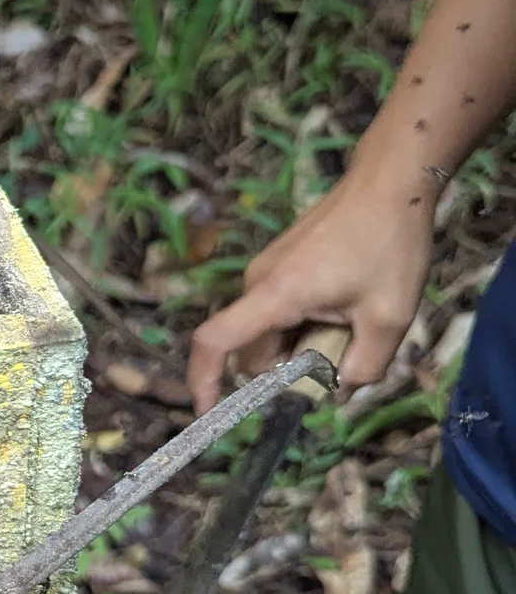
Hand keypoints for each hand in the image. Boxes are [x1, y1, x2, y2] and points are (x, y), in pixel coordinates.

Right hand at [186, 176, 432, 413]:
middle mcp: (257, 283)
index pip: (215, 342)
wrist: (390, 182)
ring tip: (347, 326)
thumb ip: (365, 365)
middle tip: (337, 360)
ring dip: (296, 344)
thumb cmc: (389, 245)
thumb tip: (342, 390)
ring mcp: (264, 269)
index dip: (203, 380)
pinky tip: (340, 307)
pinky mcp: (278, 262)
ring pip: (265, 329)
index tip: (206, 411)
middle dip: (284, 368)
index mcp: (276, 296)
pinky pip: (276, 308)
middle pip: (250, 347)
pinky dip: (299, 323)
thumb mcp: (391, 316)